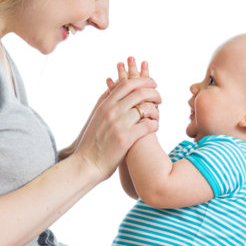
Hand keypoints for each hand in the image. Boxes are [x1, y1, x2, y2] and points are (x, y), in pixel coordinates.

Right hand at [73, 60, 160, 179]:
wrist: (85, 164)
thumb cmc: (92, 143)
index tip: (152, 83)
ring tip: (157, 115)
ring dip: (155, 110)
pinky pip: (148, 125)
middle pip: (139, 93)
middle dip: (153, 93)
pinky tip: (155, 127)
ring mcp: (118, 124)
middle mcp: (111, 111)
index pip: (126, 84)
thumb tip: (114, 89)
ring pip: (145, 108)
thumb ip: (106, 104)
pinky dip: (155, 124)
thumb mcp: (96, 118)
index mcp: (104, 105)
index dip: (143, 81)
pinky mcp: (125, 139)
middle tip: (159, 98)